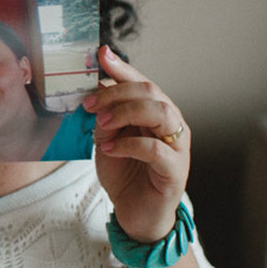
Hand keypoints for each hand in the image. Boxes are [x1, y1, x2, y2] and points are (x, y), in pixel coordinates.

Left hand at [83, 46, 189, 242]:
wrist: (134, 213)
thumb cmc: (124, 173)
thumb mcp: (106, 138)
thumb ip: (104, 114)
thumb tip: (93, 85)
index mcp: (155, 112)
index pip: (141, 82)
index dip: (122, 66)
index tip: (100, 54)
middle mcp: (171, 124)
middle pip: (150, 92)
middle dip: (116, 93)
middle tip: (89, 104)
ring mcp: (177, 146)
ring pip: (161, 113)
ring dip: (126, 113)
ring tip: (101, 124)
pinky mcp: (175, 171)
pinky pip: (156, 149)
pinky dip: (129, 145)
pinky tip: (109, 149)